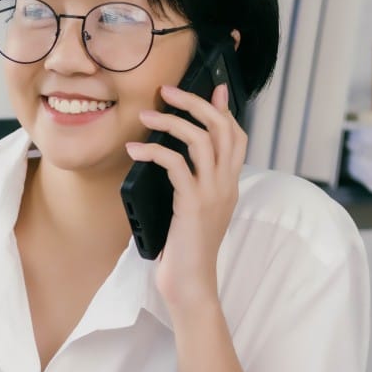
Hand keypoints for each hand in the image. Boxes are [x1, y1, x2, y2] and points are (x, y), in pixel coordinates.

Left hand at [125, 81, 245, 312]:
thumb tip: (174, 157)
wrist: (190, 284)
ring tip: (145, 116)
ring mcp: (212, 193)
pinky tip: (135, 150)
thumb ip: (192, 183)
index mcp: (229, 184)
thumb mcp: (193, 210)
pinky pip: (176, 164)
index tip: (212, 87)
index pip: (236, 136)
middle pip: (222, 128)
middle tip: (168, 91)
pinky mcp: (192, 204)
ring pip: (201, 140)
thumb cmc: (185, 249)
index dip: (224, 109)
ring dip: (171, 122)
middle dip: (195, 103)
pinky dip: (153, 152)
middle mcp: (226, 184)